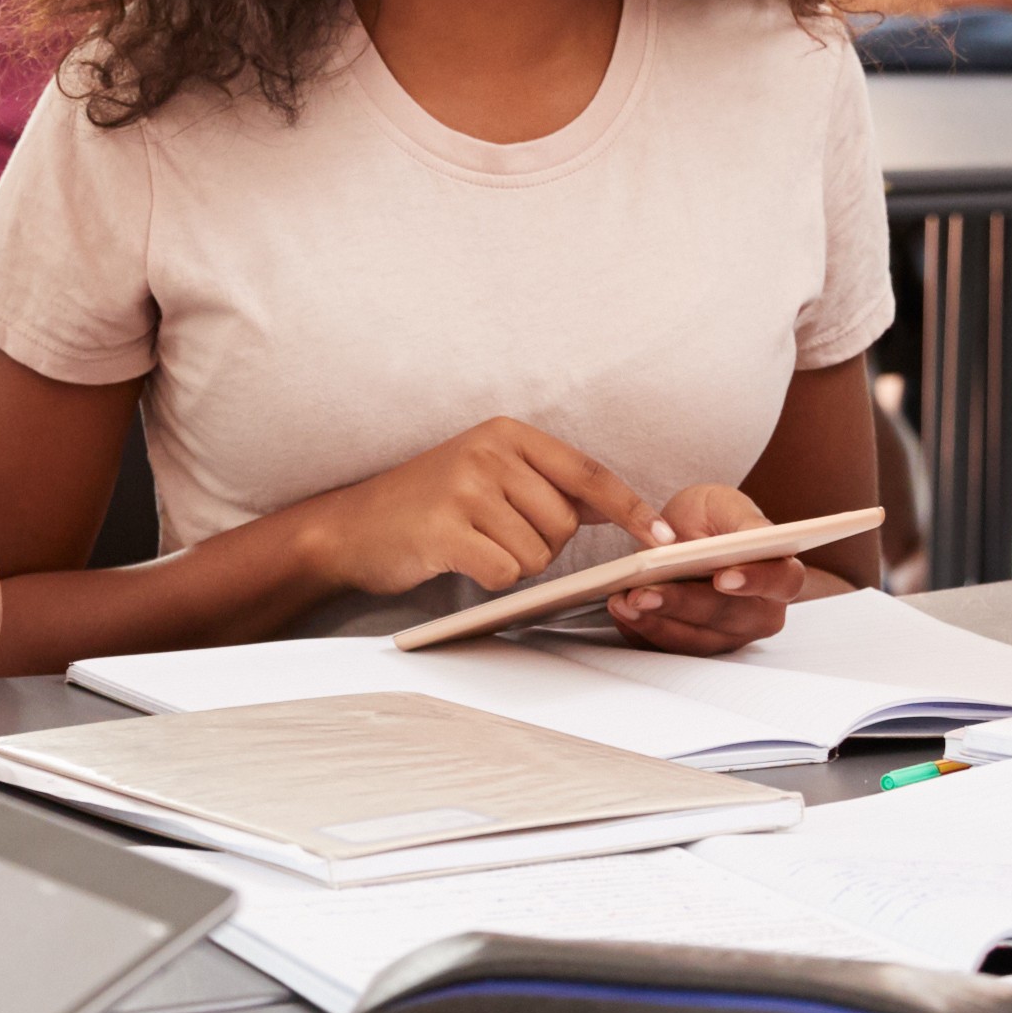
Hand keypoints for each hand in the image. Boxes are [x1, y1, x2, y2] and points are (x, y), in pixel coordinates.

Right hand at [305, 419, 657, 601]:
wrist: (351, 527)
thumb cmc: (425, 504)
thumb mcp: (487, 473)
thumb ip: (547, 483)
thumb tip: (617, 506)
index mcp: (506, 433)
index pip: (587, 471)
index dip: (629, 508)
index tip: (660, 536)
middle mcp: (488, 452)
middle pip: (564, 523)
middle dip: (540, 544)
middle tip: (494, 534)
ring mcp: (465, 488)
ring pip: (537, 554)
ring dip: (512, 564)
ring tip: (472, 544)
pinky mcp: (445, 529)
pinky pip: (503, 572)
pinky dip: (488, 579)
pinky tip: (459, 560)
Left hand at [601, 483, 814, 657]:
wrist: (684, 536)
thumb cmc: (712, 518)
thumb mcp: (725, 505)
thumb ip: (744, 521)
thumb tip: (756, 537)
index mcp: (779, 574)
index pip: (781, 582)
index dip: (756, 581)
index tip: (723, 577)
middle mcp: (759, 612)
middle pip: (728, 617)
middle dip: (683, 605)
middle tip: (645, 593)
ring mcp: (727, 635)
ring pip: (695, 640)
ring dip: (656, 622)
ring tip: (624, 602)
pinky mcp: (695, 645)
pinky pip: (668, 648)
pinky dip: (642, 631)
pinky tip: (620, 611)